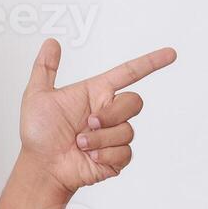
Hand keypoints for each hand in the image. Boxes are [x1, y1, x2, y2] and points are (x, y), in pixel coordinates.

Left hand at [19, 38, 176, 196]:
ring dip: (101, 138)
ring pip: (127, 130)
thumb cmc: (37, 134)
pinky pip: (125, 152)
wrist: (40, 166)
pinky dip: (104, 154)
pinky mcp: (115, 158)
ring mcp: (113, 136)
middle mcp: (108, 113)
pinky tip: (89, 157)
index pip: (129, 74)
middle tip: (88, 123)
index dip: (151, 63)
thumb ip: (45, 68)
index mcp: (96, 94)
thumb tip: (51, 43)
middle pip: (134, 102)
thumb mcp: (37, 95)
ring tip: (80, 144)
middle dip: (112, 114)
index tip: (170, 54)